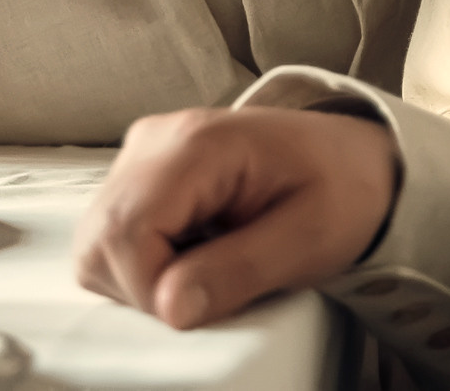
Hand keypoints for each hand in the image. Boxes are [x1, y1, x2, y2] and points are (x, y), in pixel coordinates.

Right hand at [75, 106, 396, 329]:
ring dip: (142, 278)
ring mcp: (144, 153)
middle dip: (142, 288)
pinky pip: (113, 234)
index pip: (127, 229)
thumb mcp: (308, 239)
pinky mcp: (143, 173)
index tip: (198, 308)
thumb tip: (169, 309)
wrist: (352, 157)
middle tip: (207, 291)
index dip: (150, 289)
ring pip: (97, 239)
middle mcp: (157, 140)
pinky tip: (193, 255)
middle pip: (100, 236)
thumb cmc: (340, 188)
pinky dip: (144, 263)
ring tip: (206, 270)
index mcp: (198, 144)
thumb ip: (238, 272)